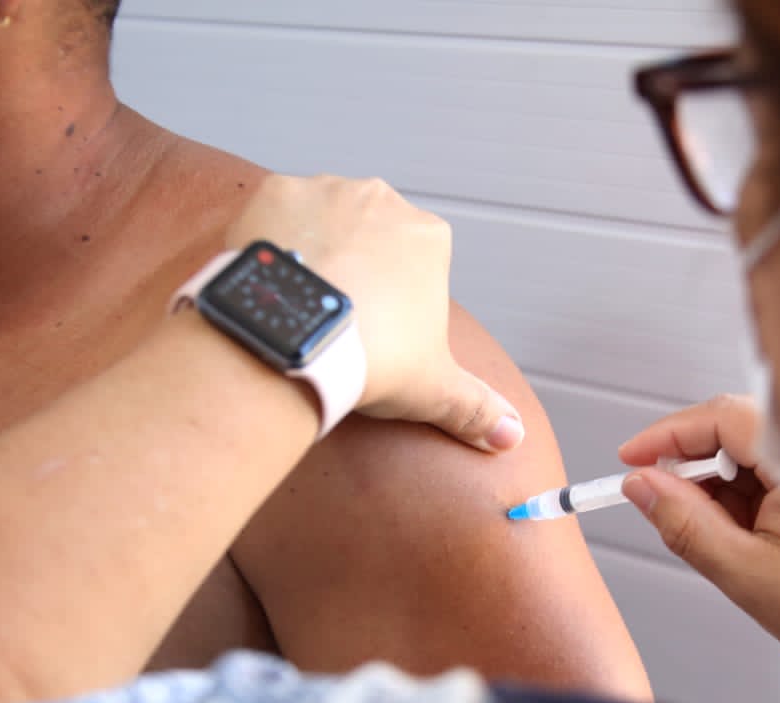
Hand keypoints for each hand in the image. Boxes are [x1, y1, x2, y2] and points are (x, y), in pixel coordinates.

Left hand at [226, 176, 524, 451]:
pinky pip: (272, 214)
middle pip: (366, 236)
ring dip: (311, 252)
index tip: (377, 332)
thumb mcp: (434, 391)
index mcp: (428, 237)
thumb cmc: (371, 357)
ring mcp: (324, 190)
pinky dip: (269, 243)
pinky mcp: (272, 193)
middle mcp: (380, 199)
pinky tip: (267, 283)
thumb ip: (476, 409)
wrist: (296, 338)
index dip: (395, 301)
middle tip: (336, 323)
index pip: (416, 263)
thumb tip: (512, 436)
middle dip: (354, 271)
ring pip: (318, 220)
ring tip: (296, 305)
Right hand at [618, 395, 779, 702]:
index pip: (724, 416)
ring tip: (714, 541)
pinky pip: (759, 477)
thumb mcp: (744, 574)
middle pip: (730, 431)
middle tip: (658, 503)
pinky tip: (734, 539)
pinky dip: (734, 502)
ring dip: (711, 489)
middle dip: (688, 466)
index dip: (669, 433)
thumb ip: (685, 525)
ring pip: (741, 456)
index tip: (630, 457)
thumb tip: (640, 487)